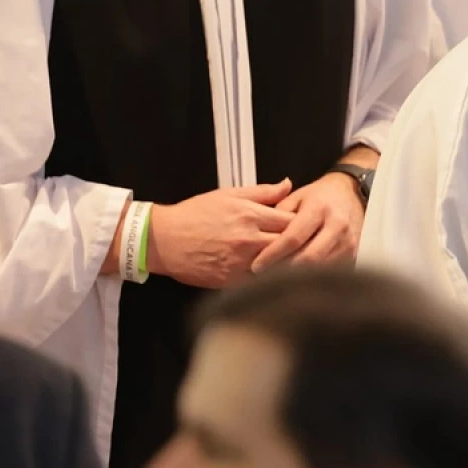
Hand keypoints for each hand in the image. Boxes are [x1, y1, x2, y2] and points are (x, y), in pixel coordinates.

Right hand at [146, 181, 293, 288]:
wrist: (164, 240)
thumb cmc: (195, 215)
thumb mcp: (229, 195)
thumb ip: (263, 192)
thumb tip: (288, 185)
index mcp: (251, 216)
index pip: (292, 221)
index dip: (301, 223)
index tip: (303, 225)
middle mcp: (249, 240)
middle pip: (290, 245)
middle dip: (299, 245)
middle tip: (304, 244)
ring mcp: (241, 263)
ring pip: (279, 266)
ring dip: (288, 264)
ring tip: (293, 260)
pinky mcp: (232, 281)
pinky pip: (261, 282)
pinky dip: (270, 278)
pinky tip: (274, 275)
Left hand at [252, 172, 364, 271]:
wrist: (350, 194)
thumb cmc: (320, 196)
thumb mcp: (296, 197)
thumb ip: (277, 217)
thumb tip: (259, 241)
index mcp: (319, 208)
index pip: (293, 238)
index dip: (273, 254)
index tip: (257, 266)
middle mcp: (337, 225)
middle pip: (309, 258)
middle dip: (284, 270)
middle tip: (265, 277)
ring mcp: (348, 242)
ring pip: (320, 269)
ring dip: (298, 277)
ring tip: (278, 280)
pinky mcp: (354, 254)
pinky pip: (330, 272)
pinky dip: (313, 277)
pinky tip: (299, 278)